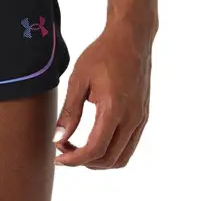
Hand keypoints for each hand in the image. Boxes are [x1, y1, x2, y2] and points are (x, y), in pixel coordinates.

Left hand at [54, 23, 151, 168]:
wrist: (131, 38)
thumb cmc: (102, 54)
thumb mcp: (78, 81)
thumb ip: (70, 112)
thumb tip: (59, 138)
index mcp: (114, 109)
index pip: (95, 150)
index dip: (74, 160)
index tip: (57, 157)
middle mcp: (132, 118)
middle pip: (109, 160)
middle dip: (83, 162)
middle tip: (63, 149)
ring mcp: (140, 118)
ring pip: (121, 158)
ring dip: (98, 160)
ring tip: (77, 147)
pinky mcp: (143, 116)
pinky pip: (128, 146)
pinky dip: (110, 151)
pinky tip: (93, 138)